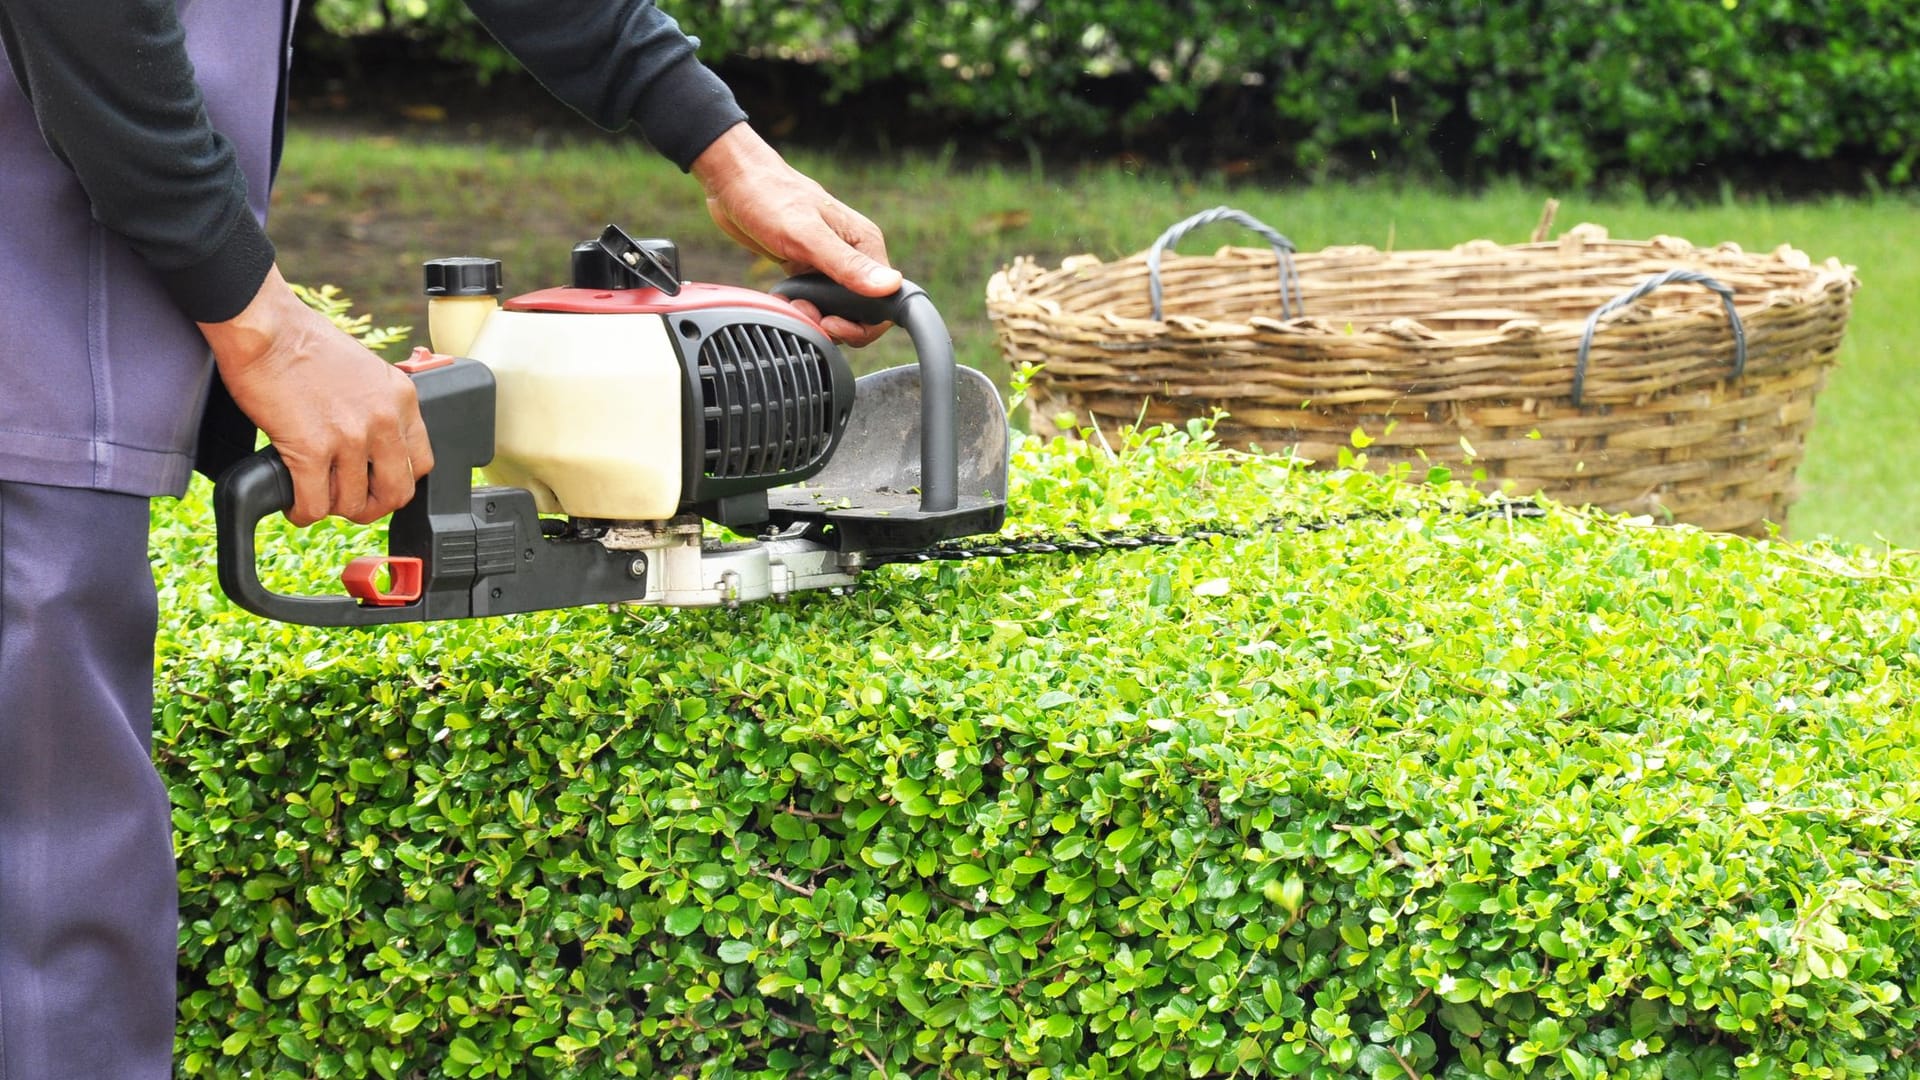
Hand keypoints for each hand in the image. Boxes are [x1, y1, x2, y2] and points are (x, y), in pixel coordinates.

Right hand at [198, 266, 434, 525]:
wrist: (266, 326)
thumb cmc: (303, 341)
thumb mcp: (366, 370)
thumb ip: (379, 405)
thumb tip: (375, 442)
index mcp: (402, 398)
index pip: (421, 462)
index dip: (398, 480)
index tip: (378, 483)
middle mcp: (384, 419)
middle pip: (396, 492)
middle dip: (372, 505)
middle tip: (349, 502)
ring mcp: (350, 436)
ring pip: (352, 503)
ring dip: (331, 507)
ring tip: (315, 495)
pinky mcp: (311, 449)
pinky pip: (315, 504)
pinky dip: (302, 511)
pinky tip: (293, 503)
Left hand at [692, 123, 902, 345]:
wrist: (733, 181)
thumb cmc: (768, 197)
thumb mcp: (807, 235)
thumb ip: (847, 264)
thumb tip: (890, 286)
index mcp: (864, 244)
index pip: (886, 301)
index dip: (863, 325)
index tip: (831, 322)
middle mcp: (853, 254)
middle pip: (861, 312)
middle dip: (836, 324)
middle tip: (807, 314)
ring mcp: (831, 262)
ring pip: (837, 310)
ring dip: (815, 318)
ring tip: (792, 304)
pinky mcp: (809, 267)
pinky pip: (816, 301)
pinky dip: (802, 308)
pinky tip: (785, 298)